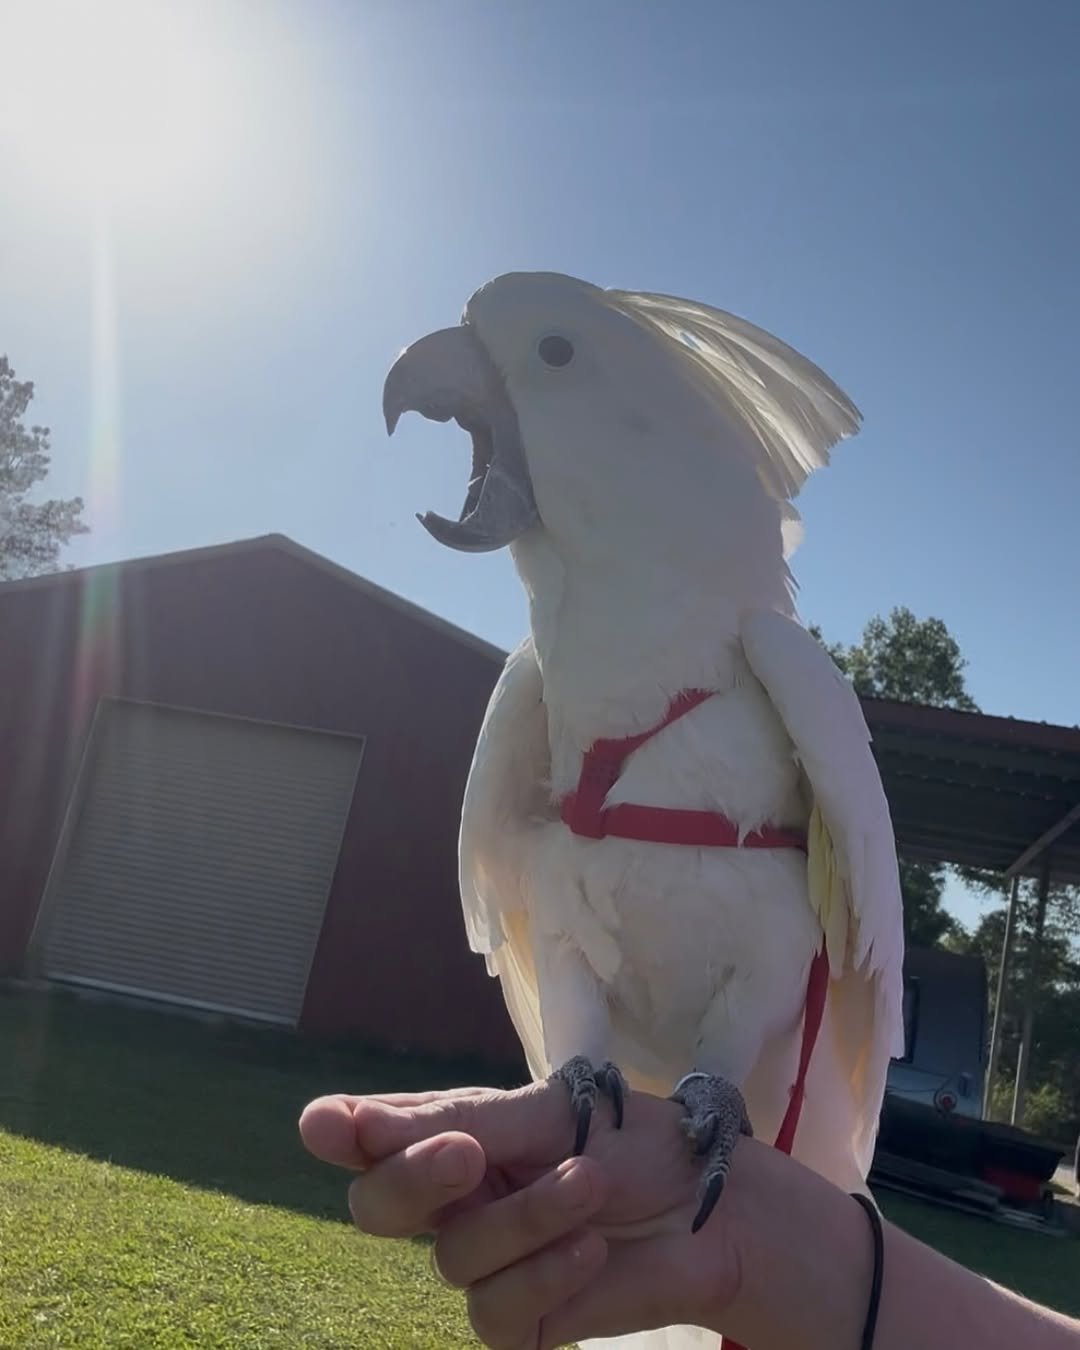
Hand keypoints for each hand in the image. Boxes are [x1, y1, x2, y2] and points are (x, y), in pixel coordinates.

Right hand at [299, 1081, 742, 1347]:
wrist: (714, 1206)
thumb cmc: (632, 1142)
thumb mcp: (544, 1115)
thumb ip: (448, 1124)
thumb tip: (330, 1122)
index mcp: (455, 1134)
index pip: (375, 1137)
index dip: (342, 1131)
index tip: (325, 1124)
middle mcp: (456, 1198)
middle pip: (379, 1206)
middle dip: (416, 1178)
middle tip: (464, 1152)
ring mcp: (485, 1261)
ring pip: (454, 1258)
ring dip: (526, 1218)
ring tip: (591, 1186)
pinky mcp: (521, 1320)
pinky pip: (495, 1312)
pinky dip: (545, 1274)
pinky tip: (591, 1248)